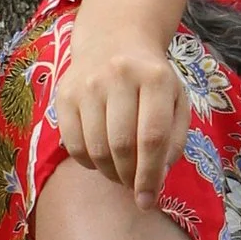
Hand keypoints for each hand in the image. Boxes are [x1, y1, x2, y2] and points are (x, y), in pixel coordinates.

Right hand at [52, 13, 191, 203]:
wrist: (114, 40)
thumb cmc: (151, 79)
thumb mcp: (176, 100)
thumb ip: (174, 139)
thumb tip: (158, 178)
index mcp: (155, 79)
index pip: (151, 137)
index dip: (149, 175)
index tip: (148, 199)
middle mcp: (119, 77)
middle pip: (121, 145)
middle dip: (129, 176)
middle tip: (134, 186)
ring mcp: (88, 84)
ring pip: (96, 148)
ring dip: (109, 173)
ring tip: (120, 174)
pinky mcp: (65, 94)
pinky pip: (73, 144)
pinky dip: (88, 162)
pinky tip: (100, 159)